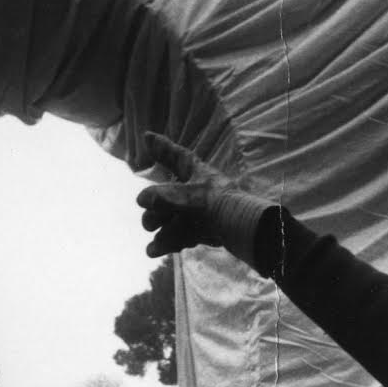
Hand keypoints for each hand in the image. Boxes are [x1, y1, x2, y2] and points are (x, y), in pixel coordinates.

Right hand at [135, 132, 272, 265]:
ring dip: (161, 231)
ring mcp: (200, 211)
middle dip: (156, 211)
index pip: (177, 156)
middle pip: (166, 197)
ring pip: (172, 219)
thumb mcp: (188, 197)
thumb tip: (141, 199)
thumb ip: (162, 197)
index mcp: (197, 172)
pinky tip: (155, 250)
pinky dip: (168, 242)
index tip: (148, 136)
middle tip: (151, 224)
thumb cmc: (219, 205)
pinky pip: (181, 235)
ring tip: (154, 246)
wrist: (246, 230)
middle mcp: (197, 190)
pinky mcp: (205, 230)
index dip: (162, 147)